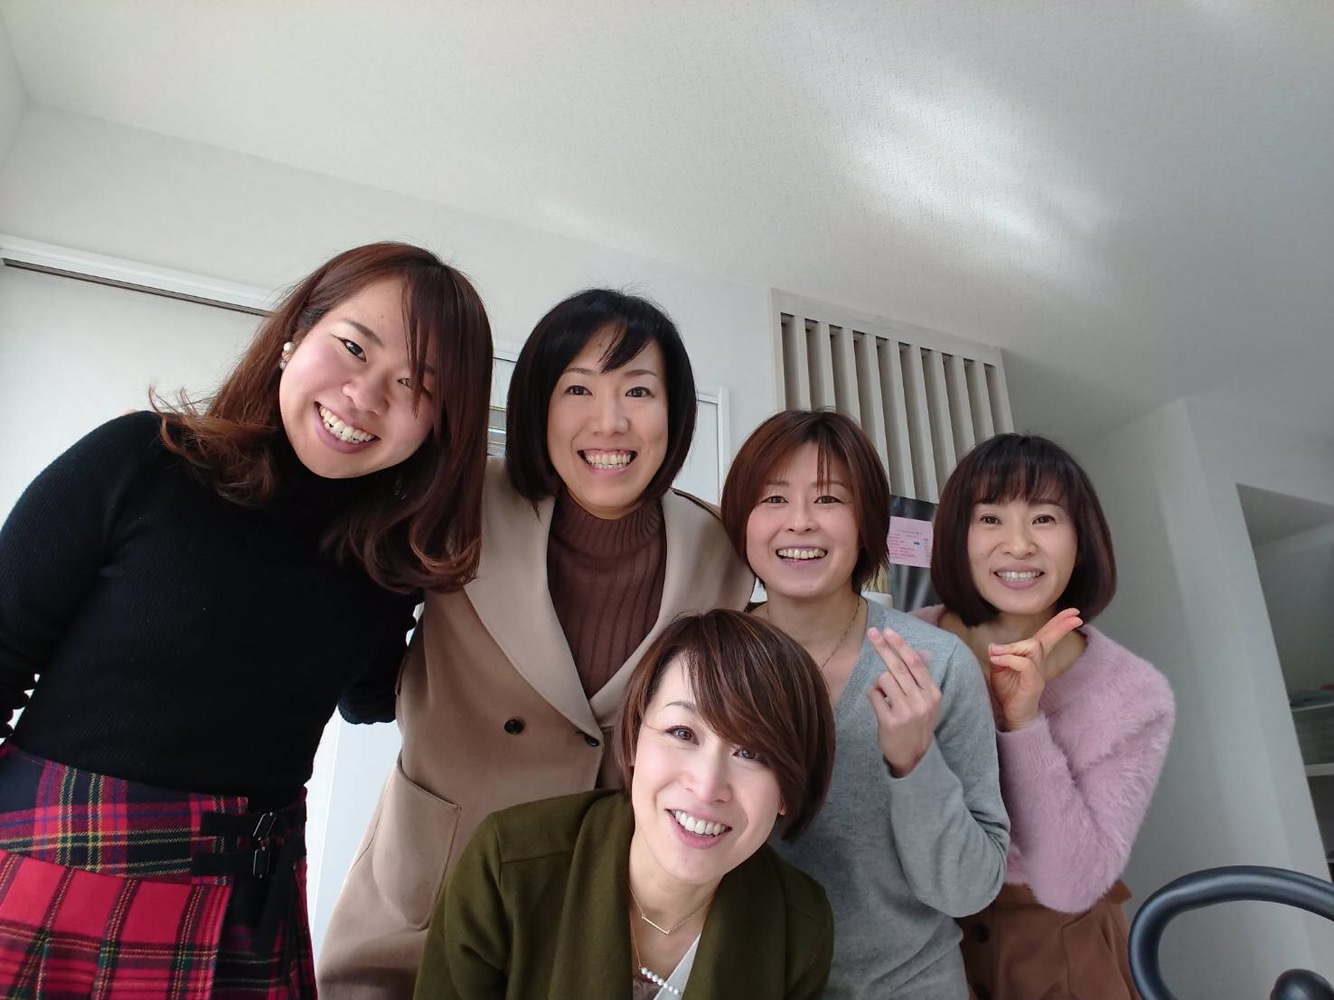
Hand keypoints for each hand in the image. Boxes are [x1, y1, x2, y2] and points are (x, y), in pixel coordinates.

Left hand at [866, 626, 941, 776]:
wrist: (914, 757)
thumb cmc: (918, 723)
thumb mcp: (927, 700)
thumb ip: (923, 676)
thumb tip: (923, 651)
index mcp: (932, 693)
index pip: (915, 662)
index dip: (900, 645)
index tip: (887, 631)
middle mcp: (922, 700)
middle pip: (898, 666)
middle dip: (883, 647)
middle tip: (872, 633)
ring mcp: (906, 711)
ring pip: (883, 679)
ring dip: (880, 683)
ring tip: (885, 696)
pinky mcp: (890, 722)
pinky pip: (874, 695)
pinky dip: (874, 696)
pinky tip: (881, 706)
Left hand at [985, 608, 1083, 730]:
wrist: (1013, 716)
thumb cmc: (1008, 692)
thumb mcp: (999, 670)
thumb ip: (1000, 655)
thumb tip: (994, 645)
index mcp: (1032, 658)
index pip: (1045, 636)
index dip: (1058, 623)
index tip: (1073, 613)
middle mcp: (1039, 663)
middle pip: (1048, 639)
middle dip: (1060, 624)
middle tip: (1075, 614)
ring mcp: (1038, 673)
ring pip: (1032, 647)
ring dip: (1013, 647)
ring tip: (996, 654)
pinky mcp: (1033, 683)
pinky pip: (1024, 663)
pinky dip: (1008, 658)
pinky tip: (996, 661)